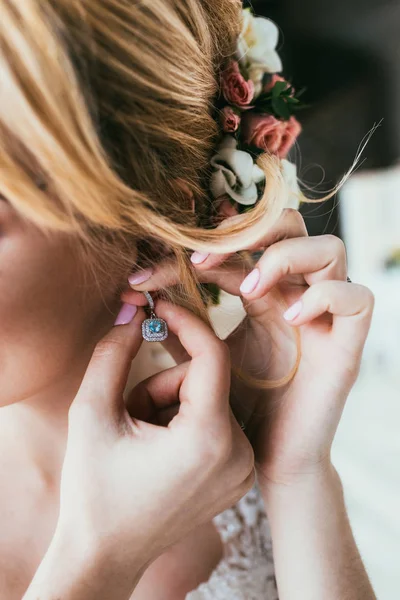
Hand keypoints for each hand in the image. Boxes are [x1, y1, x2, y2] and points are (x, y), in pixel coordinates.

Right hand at [53, 302, 253, 584]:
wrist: (105, 553)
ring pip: (209, 398)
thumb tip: (134, 309)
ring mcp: (242, 468)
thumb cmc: (93, 487)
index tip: (160, 306)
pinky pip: (215, 421)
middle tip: (131, 410)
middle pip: (206, 379)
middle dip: (163, 381)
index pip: (212, 355)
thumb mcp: (92, 412)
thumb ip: (114, 352)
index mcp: (208, 440)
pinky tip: (159, 448)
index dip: (185, 322)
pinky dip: (185, 420)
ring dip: (171, 403)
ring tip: (141, 437)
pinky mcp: (238, 474)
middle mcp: (238, 454)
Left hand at [125, 209, 373, 488]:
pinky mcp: (345, 347)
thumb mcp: (202, 359)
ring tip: (249, 289)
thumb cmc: (235, 411)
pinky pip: (356, 300)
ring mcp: (324, 319)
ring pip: (329, 250)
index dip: (196, 248)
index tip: (148, 273)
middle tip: (202, 260)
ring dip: (284, 258)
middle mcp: (295, 297)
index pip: (237, 246)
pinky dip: (325, 297)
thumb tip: (143, 294)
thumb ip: (181, 327)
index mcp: (263, 295)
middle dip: (246, 232)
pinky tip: (291, 317)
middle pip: (290, 226)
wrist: (267, 462)